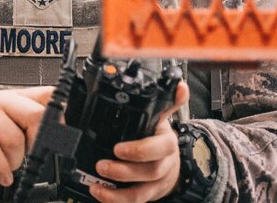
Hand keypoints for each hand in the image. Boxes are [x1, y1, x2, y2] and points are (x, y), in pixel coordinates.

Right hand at [0, 86, 53, 185]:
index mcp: (12, 98)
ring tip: (8, 166)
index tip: (61, 132)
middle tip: (32, 154)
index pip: (45, 94)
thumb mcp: (7, 133)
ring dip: (14, 161)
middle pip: (34, 114)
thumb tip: (57, 135)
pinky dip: (0, 167)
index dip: (59, 113)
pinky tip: (3, 175)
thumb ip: (28, 130)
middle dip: (37, 141)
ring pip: (13, 137)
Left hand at [88, 81, 189, 202]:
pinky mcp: (148, 195)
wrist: (172, 165)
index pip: (160, 147)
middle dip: (124, 170)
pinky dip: (115, 200)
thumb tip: (180, 85)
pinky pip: (134, 201)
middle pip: (150, 171)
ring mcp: (157, 183)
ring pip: (142, 191)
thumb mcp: (161, 119)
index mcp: (167, 142)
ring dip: (117, 191)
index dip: (140, 150)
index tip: (118, 148)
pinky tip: (99, 192)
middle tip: (102, 164)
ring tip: (96, 182)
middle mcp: (164, 164)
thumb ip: (166, 102)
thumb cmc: (160, 139)